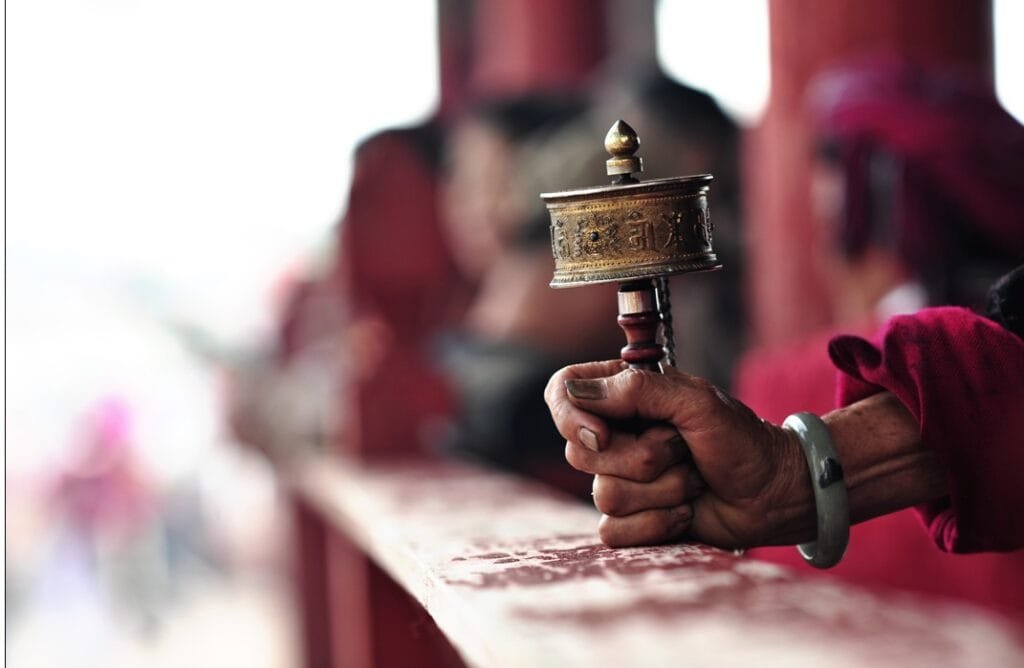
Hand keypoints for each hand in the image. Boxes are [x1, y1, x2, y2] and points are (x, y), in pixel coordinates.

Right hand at [544, 361, 811, 548]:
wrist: (773, 494)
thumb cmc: (741, 440)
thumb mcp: (696, 401)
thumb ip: (637, 390)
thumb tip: (577, 394)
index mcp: (622, 396)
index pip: (562, 392)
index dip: (570, 415)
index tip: (603, 434)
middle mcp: (613, 435)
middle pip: (579, 453)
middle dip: (642, 458)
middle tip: (682, 448)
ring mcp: (620, 479)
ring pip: (604, 495)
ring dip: (663, 491)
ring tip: (693, 480)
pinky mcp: (630, 520)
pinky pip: (614, 531)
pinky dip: (659, 523)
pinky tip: (686, 511)